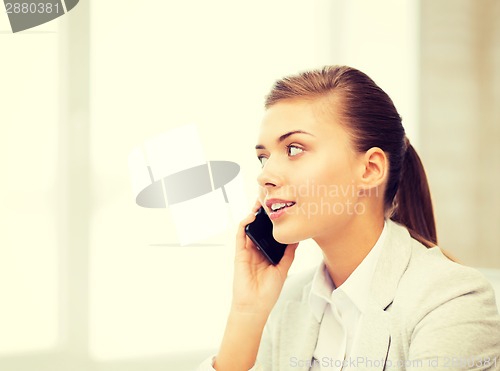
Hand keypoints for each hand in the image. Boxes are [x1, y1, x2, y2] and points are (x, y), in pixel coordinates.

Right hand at [231, 199, 298, 315]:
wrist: (255, 305)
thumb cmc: (269, 291)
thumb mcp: (283, 268)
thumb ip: (289, 253)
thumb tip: (297, 238)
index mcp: (267, 252)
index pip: (270, 232)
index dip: (273, 221)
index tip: (281, 208)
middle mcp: (256, 249)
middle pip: (259, 227)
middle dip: (263, 213)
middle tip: (269, 199)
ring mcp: (247, 250)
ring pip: (249, 227)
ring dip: (253, 214)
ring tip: (260, 203)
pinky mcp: (239, 253)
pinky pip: (240, 235)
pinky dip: (244, 224)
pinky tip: (251, 217)